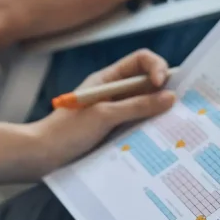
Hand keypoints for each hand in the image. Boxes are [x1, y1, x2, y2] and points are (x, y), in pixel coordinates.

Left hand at [28, 49, 175, 173]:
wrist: (41, 157)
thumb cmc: (66, 132)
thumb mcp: (104, 116)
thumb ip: (137, 105)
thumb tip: (169, 97)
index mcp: (108, 79)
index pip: (141, 61)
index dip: (157, 67)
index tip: (164, 84)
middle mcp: (114, 93)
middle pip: (147, 84)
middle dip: (164, 91)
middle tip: (178, 107)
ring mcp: (114, 113)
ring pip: (145, 107)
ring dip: (158, 113)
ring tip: (170, 124)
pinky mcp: (114, 133)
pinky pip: (138, 126)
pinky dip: (149, 130)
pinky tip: (156, 140)